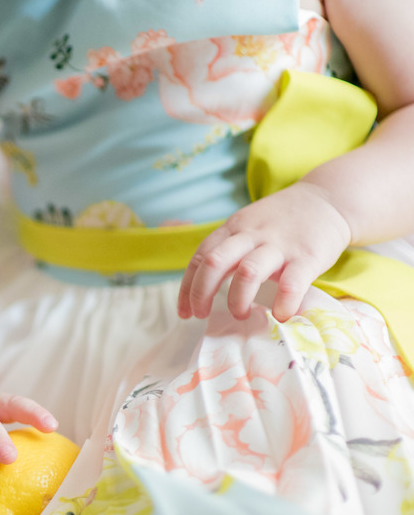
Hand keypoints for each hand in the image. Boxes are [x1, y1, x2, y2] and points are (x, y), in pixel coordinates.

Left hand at [177, 182, 352, 322]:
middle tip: (202, 315)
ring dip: (237, 300)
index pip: (200, 257)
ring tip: (241, 315)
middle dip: (201, 293)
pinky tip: (280, 315)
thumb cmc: (282, 221)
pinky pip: (291, 284)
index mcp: (233, 228)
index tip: (184, 312)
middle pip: (214, 263)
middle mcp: (252, 234)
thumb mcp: (248, 225)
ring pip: (247, 273)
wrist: (330, 199)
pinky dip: (282, 303)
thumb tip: (201, 287)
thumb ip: (227, 248)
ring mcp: (280, 245)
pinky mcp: (308, 256)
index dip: (187, 288)